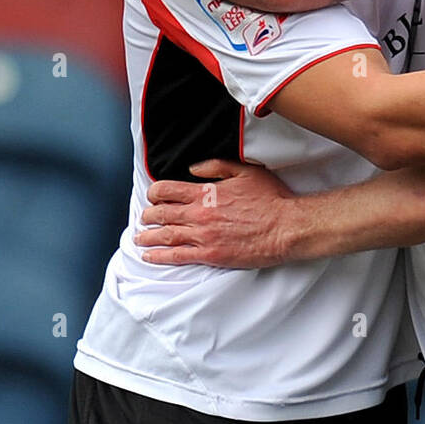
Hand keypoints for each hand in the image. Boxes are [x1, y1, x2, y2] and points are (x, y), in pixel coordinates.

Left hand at [134, 159, 300, 267]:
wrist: (285, 227)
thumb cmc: (270, 198)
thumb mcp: (246, 172)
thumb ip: (216, 167)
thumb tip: (193, 169)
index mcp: (206, 192)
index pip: (166, 190)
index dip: (154, 193)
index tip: (153, 196)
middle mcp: (200, 214)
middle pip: (161, 214)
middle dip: (148, 216)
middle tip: (145, 218)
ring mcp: (203, 236)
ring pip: (165, 236)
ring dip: (147, 236)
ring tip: (139, 238)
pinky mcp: (210, 254)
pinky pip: (177, 256)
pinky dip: (160, 256)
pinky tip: (150, 256)